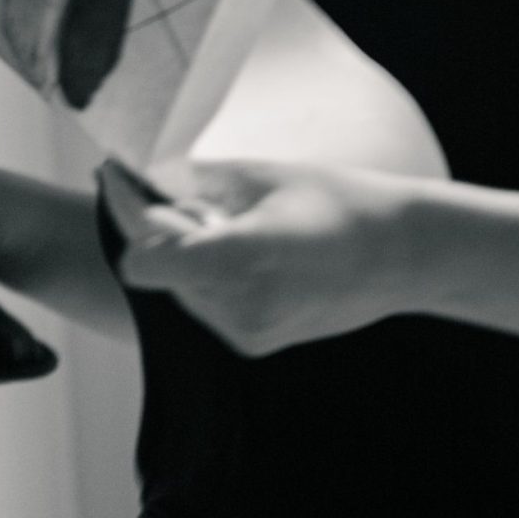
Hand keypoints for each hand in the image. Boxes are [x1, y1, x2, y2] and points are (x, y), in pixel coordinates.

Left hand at [97, 158, 414, 355]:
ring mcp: (245, 331)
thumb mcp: (264, 175)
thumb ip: (196, 180)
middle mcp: (237, 306)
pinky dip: (209, 273)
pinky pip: (205, 303)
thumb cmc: (340, 200)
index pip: (144, 259)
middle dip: (156, 224)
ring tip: (230, 218)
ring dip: (184, 249)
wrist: (401, 255)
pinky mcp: (253, 343)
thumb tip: (145, 175)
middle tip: (174, 184)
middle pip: (158, 265)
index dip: (124, 212)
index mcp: (240, 257)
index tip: (117, 174)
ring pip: (179, 284)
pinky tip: (247, 248)